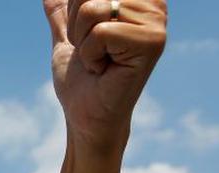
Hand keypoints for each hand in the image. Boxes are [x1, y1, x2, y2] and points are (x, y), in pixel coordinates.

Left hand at [45, 0, 166, 147]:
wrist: (85, 116)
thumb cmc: (80, 81)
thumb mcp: (66, 39)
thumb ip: (62, 14)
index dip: (73, 11)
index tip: (89, 37)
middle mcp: (153, 5)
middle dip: (75, 25)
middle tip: (93, 51)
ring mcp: (156, 22)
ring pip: (92, 9)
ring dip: (83, 42)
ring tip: (100, 60)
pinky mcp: (153, 41)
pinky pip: (100, 33)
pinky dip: (90, 55)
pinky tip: (104, 69)